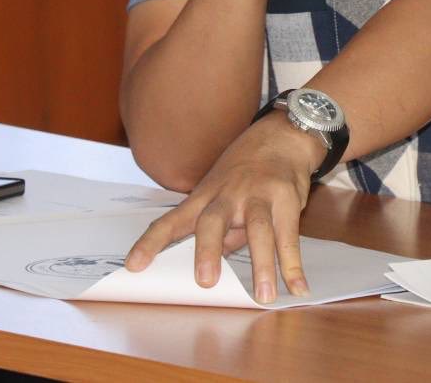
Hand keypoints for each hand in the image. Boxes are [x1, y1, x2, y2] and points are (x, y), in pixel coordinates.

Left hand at [124, 113, 325, 302]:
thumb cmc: (246, 171)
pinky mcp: (285, 198)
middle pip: (213, 220)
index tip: (133, 266)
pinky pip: (289, 235)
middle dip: (208, 250)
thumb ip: (221, 231)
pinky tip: (296, 287)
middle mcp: (227, 195)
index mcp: (204, 197)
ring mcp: (258, 194)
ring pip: (258, 229)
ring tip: (263, 295)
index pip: (172, 220)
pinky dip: (294, 264)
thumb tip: (212, 263)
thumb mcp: (223, 196)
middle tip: (205, 281)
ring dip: (262, 263)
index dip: (151, 242)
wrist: (281, 136)